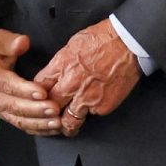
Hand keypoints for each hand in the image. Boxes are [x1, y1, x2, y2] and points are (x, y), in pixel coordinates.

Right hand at [0, 29, 59, 135]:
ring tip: (56, 123)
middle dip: (36, 110)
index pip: (8, 85)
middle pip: (14, 106)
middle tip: (54, 109)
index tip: (42, 92)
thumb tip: (23, 42)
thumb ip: (11, 42)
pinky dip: (37, 128)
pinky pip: (21, 124)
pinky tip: (51, 129)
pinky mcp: (4, 114)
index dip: (26, 90)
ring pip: (18, 119)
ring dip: (38, 123)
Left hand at [34, 19, 140, 136]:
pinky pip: (91, 116)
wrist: (128, 43)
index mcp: (60, 66)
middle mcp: (70, 85)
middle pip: (49, 107)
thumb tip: (54, 74)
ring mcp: (86, 98)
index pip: (38, 87)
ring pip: (68, 121)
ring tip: (65, 127)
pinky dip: (91, 114)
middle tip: (49, 116)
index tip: (39, 98)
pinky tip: (91, 110)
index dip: (37, 94)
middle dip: (47, 113)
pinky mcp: (102, 107)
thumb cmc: (102, 38)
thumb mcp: (72, 45)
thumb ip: (60, 64)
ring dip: (65, 125)